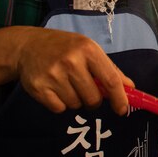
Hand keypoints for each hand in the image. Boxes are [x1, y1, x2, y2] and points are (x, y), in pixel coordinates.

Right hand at [17, 29, 133, 114]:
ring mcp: (53, 75)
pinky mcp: (39, 88)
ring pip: (76, 105)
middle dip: (93, 100)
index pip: (111, 80)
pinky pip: (59, 109)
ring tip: (66, 84)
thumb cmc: (64, 48)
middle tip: (85, 90)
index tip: (122, 110)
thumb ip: (109, 69)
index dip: (119, 98)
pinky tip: (54, 89)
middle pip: (93, 99)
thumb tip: (130, 87)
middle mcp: (71, 61)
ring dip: (75, 100)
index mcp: (88, 50)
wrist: (27, 46)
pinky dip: (60, 104)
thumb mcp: (88, 49)